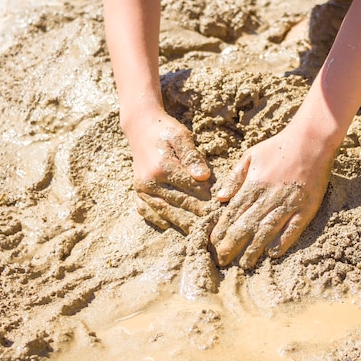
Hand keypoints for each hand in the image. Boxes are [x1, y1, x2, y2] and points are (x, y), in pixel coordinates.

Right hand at [123, 109, 212, 233]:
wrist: (140, 127)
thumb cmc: (165, 130)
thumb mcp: (181, 136)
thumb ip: (192, 156)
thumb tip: (204, 177)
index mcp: (162, 167)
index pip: (191, 189)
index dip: (208, 200)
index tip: (222, 210)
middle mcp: (149, 182)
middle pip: (179, 205)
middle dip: (199, 216)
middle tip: (215, 227)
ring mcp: (141, 190)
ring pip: (165, 213)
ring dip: (183, 224)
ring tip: (200, 233)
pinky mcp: (138, 193)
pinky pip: (149, 213)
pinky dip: (162, 221)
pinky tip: (175, 227)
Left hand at [210, 124, 335, 268]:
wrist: (311, 139)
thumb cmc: (278, 147)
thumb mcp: (250, 156)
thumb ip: (235, 177)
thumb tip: (220, 198)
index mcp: (254, 184)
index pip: (233, 212)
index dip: (222, 230)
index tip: (213, 244)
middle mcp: (269, 196)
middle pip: (246, 226)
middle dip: (232, 245)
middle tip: (222, 261)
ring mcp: (289, 203)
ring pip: (267, 230)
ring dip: (254, 249)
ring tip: (245, 264)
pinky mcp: (307, 207)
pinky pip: (293, 228)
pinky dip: (283, 242)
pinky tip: (273, 254)